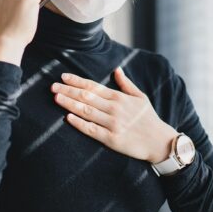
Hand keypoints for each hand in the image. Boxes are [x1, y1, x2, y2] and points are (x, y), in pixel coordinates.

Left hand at [50, 67, 178, 162]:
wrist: (159, 141)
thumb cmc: (148, 118)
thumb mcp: (140, 97)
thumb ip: (126, 84)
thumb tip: (116, 69)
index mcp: (120, 97)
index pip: (94, 86)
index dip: (77, 81)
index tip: (63, 77)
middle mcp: (115, 109)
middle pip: (87, 97)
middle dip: (68, 90)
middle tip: (53, 86)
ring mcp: (113, 124)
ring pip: (87, 111)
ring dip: (70, 104)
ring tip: (56, 98)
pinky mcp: (112, 139)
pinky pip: (92, 130)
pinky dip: (80, 123)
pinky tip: (68, 118)